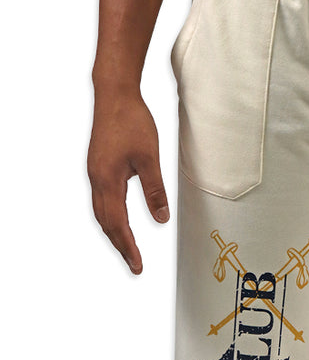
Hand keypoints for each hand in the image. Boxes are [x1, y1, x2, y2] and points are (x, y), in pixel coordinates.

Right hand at [87, 85, 169, 273]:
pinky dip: (110, 217)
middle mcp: (97, 180)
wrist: (114, 94)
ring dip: (114, 233)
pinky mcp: (98, 167)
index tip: (138, 265)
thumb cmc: (132, 121)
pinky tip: (119, 220)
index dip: (128, 246)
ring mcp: (95, 173)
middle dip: (120, 245)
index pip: (117, 224)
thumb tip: (161, 218)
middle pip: (106, 223)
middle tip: (135, 265)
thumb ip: (154, 190)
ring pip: (101, 213)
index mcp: (108, 180)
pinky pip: (102, 200)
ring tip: (127, 249)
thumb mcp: (149, 158)